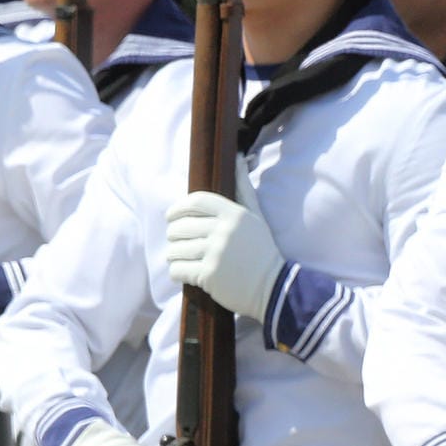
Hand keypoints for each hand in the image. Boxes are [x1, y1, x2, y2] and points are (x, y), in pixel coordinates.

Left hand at [165, 164, 284, 319]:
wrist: (274, 287)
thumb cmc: (262, 250)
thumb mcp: (256, 217)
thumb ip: (244, 189)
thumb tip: (239, 158)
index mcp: (234, 214)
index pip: (195, 201)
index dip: (177, 208)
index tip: (171, 216)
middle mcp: (224, 231)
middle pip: (179, 227)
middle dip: (174, 235)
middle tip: (178, 242)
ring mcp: (216, 253)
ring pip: (174, 249)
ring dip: (174, 255)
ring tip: (182, 258)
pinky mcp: (209, 275)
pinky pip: (177, 269)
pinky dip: (177, 272)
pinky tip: (186, 272)